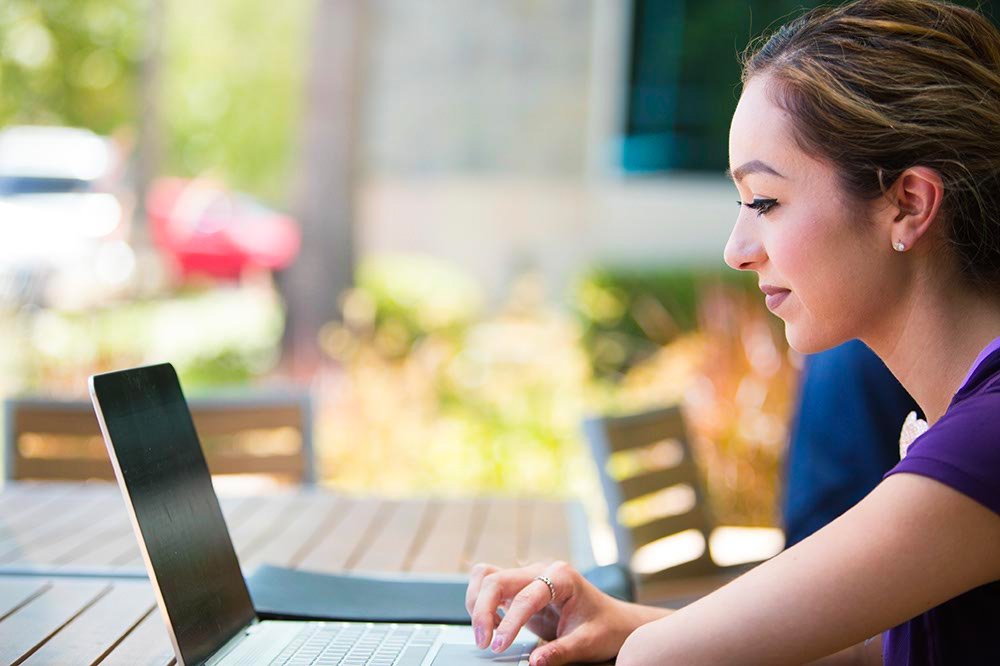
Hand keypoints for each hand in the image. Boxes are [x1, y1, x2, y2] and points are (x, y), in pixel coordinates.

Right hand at [465, 560, 642, 665]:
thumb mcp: (587, 643)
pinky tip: (494, 628)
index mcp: (561, 576)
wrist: (616, 622)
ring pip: (487, 577)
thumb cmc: (606, 628)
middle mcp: (541, 570)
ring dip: (477, 603)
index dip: (509, 622)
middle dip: (482, 610)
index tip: (498, 647)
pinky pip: (491, 587)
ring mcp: (529, 576)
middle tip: (484, 643)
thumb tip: (533, 663)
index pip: (524, 596)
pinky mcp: (521, 588)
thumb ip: (560, 652)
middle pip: (496, 579)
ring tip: (485, 634)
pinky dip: (483, 605)